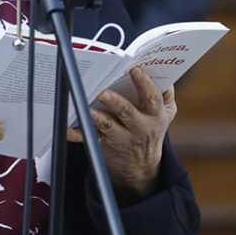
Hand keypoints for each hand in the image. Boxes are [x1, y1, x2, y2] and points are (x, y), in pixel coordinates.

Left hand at [67, 67, 176, 203]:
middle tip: (104, 91)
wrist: (141, 164)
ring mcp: (121, 137)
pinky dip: (77, 134)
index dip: (145, 84)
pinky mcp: (104, 143)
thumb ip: (166, 92)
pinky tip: (69, 128)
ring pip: (108, 127)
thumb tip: (162, 71)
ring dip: (97, 117)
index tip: (135, 70)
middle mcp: (139, 127)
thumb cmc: (151, 127)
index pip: (152, 98)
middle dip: (116, 102)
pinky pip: (89, 138)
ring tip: (88, 108)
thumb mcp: (166, 112)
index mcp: (155, 115)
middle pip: (128, 113)